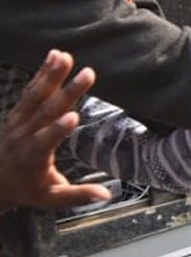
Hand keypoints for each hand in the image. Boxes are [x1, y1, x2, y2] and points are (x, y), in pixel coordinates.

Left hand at [0, 50, 111, 210]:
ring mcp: (18, 122)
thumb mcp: (52, 200)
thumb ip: (78, 196)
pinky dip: (41, 73)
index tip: (74, 116)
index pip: (45, 141)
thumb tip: (106, 195)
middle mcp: (23, 136)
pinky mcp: (17, 113)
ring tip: (65, 56)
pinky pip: (30, 90)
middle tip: (87, 73)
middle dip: (67, 92)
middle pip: (45, 111)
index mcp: (32, 158)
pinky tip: (53, 56)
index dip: (58, 130)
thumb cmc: (27, 190)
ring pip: (35, 95)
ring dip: (50, 75)